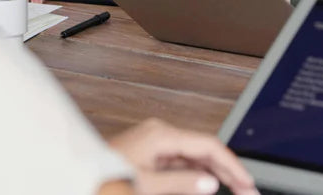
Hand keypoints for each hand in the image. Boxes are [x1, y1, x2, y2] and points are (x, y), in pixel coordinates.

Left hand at [107, 118, 257, 194]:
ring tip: (234, 188)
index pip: (208, 145)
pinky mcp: (150, 153)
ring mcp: (155, 142)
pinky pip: (181, 161)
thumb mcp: (146, 186)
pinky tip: (208, 185)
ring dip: (214, 173)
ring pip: (195, 156)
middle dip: (227, 169)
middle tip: (247, 189)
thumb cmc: (102, 178)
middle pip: (204, 149)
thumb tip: (210, 183)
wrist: (76, 176)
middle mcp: (160, 133)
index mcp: (161, 134)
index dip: (231, 164)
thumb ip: (182, 183)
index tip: (246, 182)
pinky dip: (197, 174)